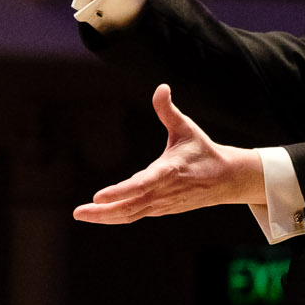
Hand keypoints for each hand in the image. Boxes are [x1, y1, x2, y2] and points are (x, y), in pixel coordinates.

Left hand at [77, 85, 269, 226]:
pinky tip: (100, 214)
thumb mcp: (186, 128)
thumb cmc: (202, 150)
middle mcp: (163, 192)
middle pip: (129, 207)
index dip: (119, 192)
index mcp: (169, 172)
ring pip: (130, 215)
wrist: (226, 179)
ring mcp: (162, 204)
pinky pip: (135, 215)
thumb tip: (161, 87)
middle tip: (78, 213)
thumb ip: (168, 110)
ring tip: (82, 214)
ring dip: (105, 217)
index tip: (98, 196)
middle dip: (102, 212)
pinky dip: (116, 216)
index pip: (140, 185)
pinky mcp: (161, 210)